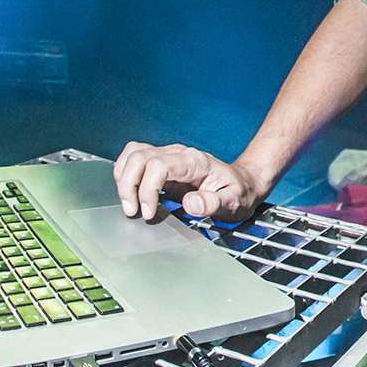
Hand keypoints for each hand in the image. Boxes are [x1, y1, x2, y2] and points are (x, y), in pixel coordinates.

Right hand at [112, 142, 264, 221]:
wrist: (242, 182)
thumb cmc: (237, 192)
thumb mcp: (233, 202)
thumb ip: (213, 203)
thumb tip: (190, 203)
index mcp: (194, 161)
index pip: (158, 166)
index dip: (147, 190)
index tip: (149, 212)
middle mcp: (178, 153)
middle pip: (139, 157)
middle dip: (129, 186)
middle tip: (133, 211)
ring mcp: (169, 155)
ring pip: (133, 154)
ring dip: (123, 179)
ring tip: (129, 204)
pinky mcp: (162, 162)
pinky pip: (135, 158)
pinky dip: (125, 173)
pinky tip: (130, 192)